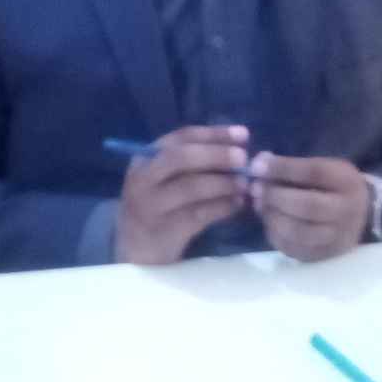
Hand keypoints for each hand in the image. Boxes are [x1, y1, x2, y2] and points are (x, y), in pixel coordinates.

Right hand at [115, 125, 249, 264]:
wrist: (137, 247)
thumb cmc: (160, 204)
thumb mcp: (166, 178)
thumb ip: (194, 162)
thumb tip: (237, 147)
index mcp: (146, 158)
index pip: (182, 137)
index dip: (214, 134)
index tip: (243, 135)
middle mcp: (143, 178)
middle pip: (181, 158)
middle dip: (216, 155)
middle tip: (243, 159)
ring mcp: (151, 206)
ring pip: (191, 186)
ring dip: (223, 183)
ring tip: (244, 184)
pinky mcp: (163, 231)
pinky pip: (198, 214)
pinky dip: (222, 207)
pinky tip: (237, 204)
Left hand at [248, 154, 368, 261]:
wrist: (359, 215)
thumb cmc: (332, 186)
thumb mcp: (321, 167)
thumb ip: (291, 166)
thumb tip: (258, 165)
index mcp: (346, 181)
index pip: (314, 172)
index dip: (283, 168)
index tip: (257, 167)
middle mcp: (347, 211)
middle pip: (308, 206)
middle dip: (275, 196)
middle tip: (256, 189)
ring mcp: (337, 237)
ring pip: (299, 232)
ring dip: (272, 217)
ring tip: (260, 205)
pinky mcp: (324, 255)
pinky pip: (293, 249)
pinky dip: (275, 234)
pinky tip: (269, 221)